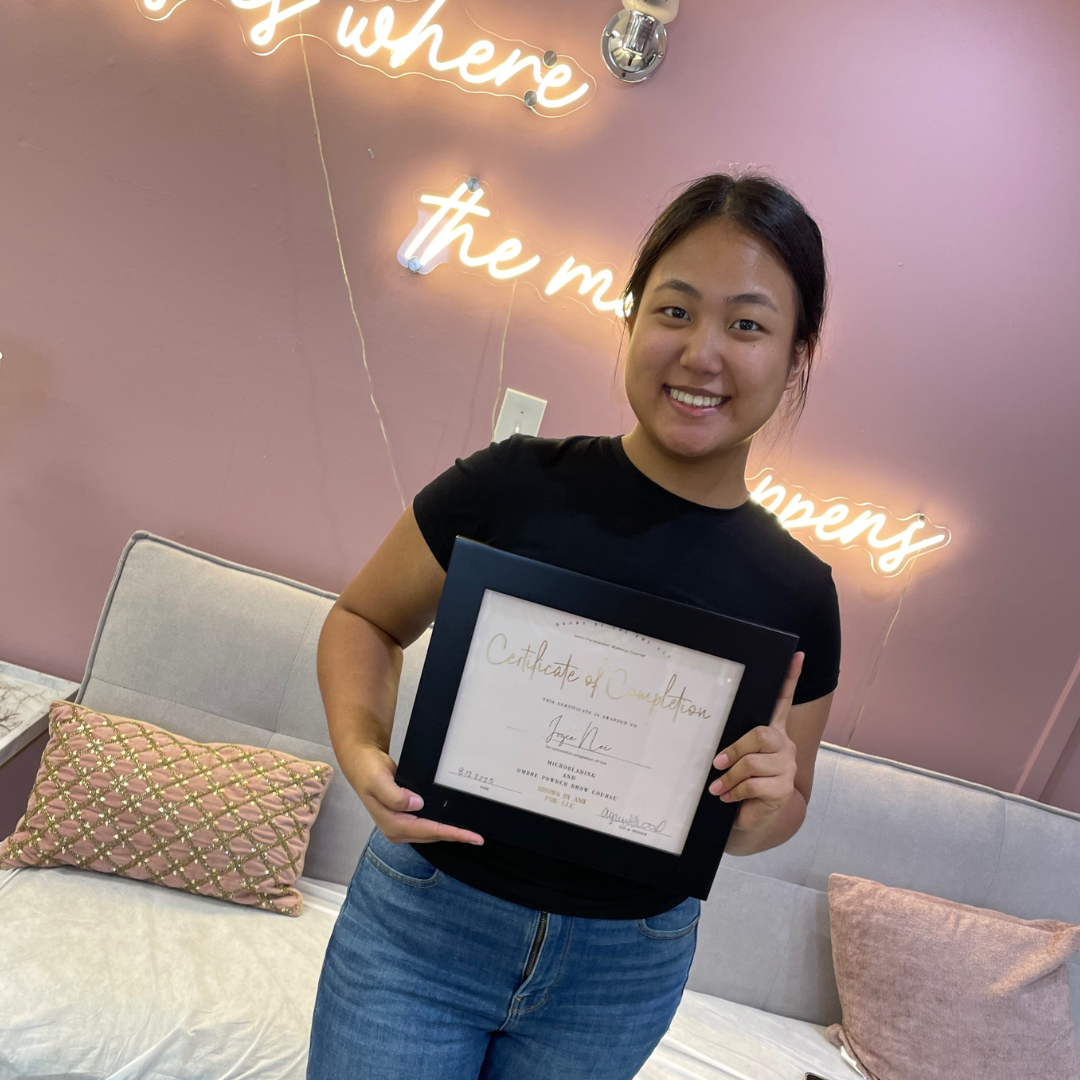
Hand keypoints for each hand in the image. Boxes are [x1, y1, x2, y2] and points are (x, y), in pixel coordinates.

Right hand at [344, 743, 483, 844]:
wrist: (362, 762)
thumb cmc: (369, 770)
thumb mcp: (378, 780)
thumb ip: (394, 794)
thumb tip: (416, 804)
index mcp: (392, 824)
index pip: (428, 830)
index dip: (451, 833)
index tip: (471, 835)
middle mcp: (397, 830)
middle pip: (432, 835)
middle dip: (454, 836)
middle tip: (478, 836)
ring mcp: (401, 826)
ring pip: (431, 833)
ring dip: (450, 833)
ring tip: (471, 833)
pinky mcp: (405, 818)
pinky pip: (428, 825)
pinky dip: (442, 825)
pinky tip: (454, 823)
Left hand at [708, 652, 803, 834]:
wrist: (748, 818)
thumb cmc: (738, 782)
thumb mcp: (733, 759)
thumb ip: (730, 740)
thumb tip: (705, 728)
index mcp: (772, 731)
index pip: (783, 701)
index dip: (791, 678)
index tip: (798, 655)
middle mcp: (783, 744)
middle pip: (760, 734)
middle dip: (734, 749)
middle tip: (716, 763)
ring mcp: (786, 766)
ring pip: (754, 762)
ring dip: (730, 776)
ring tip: (718, 786)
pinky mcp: (783, 788)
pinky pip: (755, 784)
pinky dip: (735, 790)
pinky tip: (727, 797)